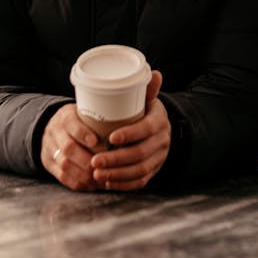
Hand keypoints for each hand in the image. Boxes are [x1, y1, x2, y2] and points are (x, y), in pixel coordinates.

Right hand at [40, 103, 102, 191]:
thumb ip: (99, 117)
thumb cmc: (78, 120)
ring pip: (64, 165)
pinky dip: (78, 182)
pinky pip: (62, 176)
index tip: (95, 141)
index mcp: (65, 116)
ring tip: (101, 178)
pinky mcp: (49, 164)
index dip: (82, 133)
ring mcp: (50, 149)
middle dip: (86, 160)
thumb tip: (127, 120)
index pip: (70, 123)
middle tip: (103, 166)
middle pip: (68, 148)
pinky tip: (92, 184)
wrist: (52, 128)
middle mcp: (55, 132)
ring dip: (84, 174)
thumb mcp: (84, 112)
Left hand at [90, 70, 171, 191]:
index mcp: (160, 121)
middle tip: (95, 161)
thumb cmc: (145, 112)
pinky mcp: (153, 171)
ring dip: (117, 174)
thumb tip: (154, 72)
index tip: (110, 137)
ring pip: (140, 170)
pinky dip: (123, 184)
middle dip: (116, 160)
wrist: (158, 131)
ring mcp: (159, 158)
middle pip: (141, 154)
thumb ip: (147, 89)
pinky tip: (107, 183)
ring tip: (96, 174)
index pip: (147, 129)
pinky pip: (140, 182)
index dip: (130, 134)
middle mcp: (162, 141)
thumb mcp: (147, 100)